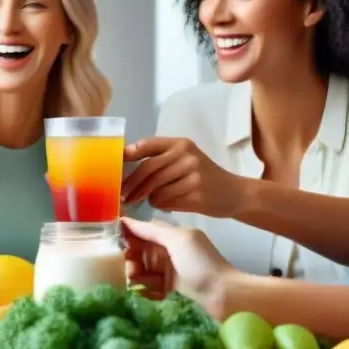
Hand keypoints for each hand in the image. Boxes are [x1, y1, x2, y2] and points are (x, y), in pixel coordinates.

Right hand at [120, 216, 233, 312]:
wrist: (225, 296)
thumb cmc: (202, 265)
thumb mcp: (178, 241)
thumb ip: (153, 230)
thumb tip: (127, 220)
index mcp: (170, 235)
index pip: (140, 231)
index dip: (126, 237)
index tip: (115, 247)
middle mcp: (168, 250)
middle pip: (137, 252)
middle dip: (130, 261)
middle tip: (132, 272)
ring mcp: (169, 269)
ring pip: (141, 270)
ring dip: (138, 277)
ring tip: (142, 285)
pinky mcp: (170, 286)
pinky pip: (150, 285)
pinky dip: (148, 290)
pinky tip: (153, 294)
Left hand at [121, 137, 244, 217]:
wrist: (234, 193)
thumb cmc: (203, 177)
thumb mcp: (185, 160)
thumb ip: (161, 160)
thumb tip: (126, 170)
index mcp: (180, 144)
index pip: (147, 145)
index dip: (127, 154)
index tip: (114, 166)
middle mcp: (186, 155)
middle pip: (147, 169)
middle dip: (131, 184)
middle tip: (122, 195)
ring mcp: (192, 173)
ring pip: (154, 187)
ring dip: (145, 197)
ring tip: (141, 200)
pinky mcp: (196, 192)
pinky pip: (165, 200)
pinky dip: (159, 204)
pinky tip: (163, 204)